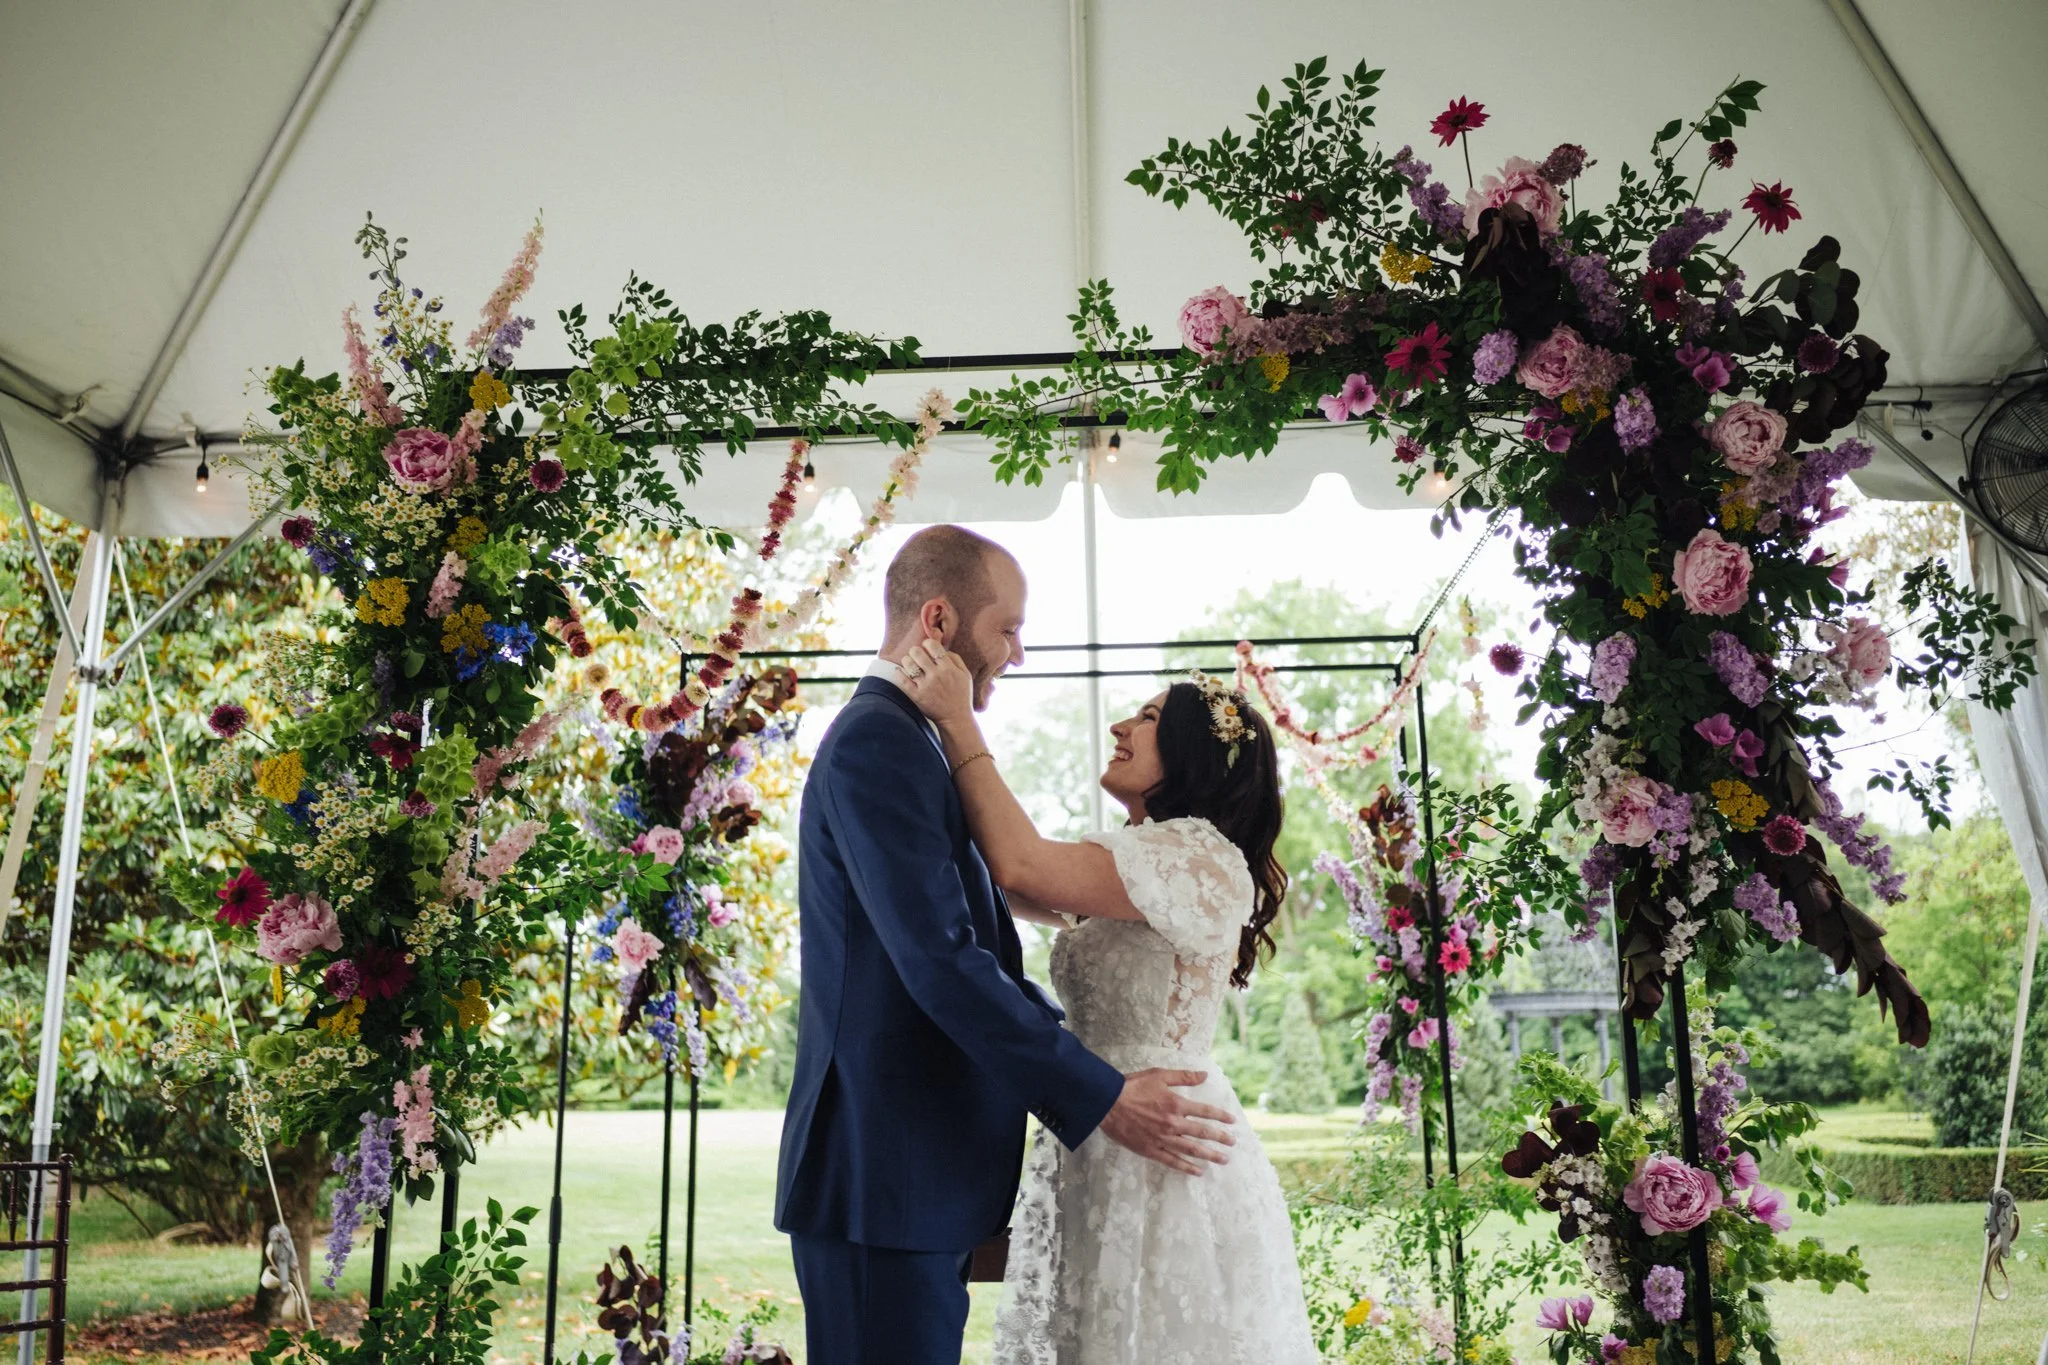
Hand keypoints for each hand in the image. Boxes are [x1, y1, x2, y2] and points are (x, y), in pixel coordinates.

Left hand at [896, 637, 975, 728]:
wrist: (956, 718)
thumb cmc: (962, 696)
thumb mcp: (965, 675)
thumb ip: (956, 659)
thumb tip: (943, 649)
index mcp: (948, 668)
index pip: (932, 645)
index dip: (927, 643)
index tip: (927, 647)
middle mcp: (936, 675)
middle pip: (917, 652)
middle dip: (915, 650)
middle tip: (916, 655)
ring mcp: (925, 686)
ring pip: (908, 664)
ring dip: (907, 660)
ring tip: (909, 663)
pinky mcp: (916, 696)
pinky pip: (902, 680)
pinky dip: (898, 673)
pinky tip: (900, 671)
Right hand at [1097, 1069, 1235, 1175]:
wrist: (1107, 1104)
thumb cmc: (1133, 1086)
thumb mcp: (1159, 1075)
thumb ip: (1184, 1077)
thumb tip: (1205, 1075)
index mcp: (1176, 1104)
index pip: (1205, 1112)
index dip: (1221, 1116)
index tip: (1232, 1121)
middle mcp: (1173, 1124)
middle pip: (1202, 1133)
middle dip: (1220, 1138)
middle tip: (1233, 1143)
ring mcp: (1163, 1139)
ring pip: (1191, 1150)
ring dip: (1209, 1155)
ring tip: (1223, 1160)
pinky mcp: (1151, 1150)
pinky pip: (1173, 1161)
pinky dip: (1186, 1167)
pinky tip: (1198, 1171)